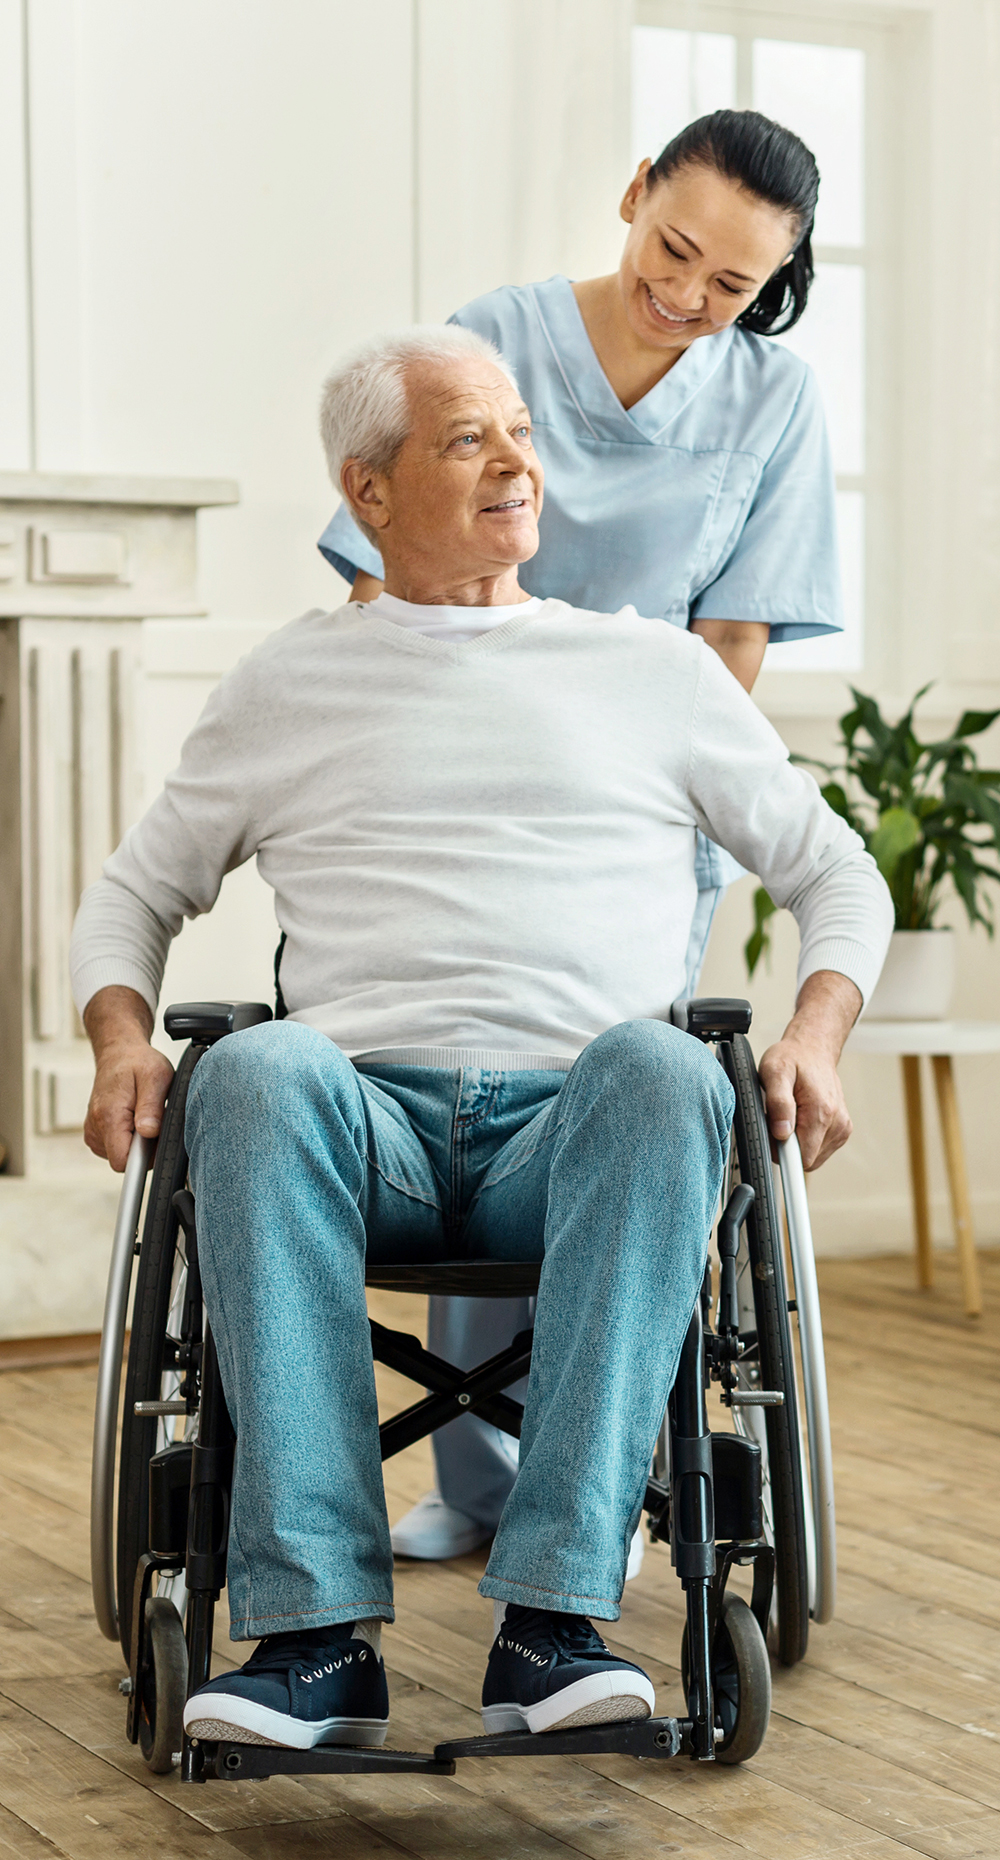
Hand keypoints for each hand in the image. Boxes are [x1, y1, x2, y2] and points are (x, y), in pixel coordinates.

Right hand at [83, 986, 174, 1172]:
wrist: (119, 1052)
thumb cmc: (138, 1062)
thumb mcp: (155, 1077)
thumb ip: (152, 1107)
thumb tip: (148, 1133)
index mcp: (109, 1116)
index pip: (123, 1161)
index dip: (144, 1159)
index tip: (156, 1143)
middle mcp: (95, 1127)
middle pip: (123, 1160)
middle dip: (143, 1148)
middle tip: (153, 1120)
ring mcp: (93, 1131)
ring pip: (120, 1155)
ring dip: (136, 1142)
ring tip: (142, 1114)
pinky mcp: (95, 1132)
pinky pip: (115, 1147)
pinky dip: (128, 1138)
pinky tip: (133, 1118)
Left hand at [758, 1034, 851, 1169]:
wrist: (813, 1050)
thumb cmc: (794, 1058)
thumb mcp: (775, 1071)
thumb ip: (778, 1103)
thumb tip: (782, 1132)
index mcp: (821, 1111)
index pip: (803, 1158)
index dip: (784, 1154)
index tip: (775, 1140)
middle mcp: (837, 1123)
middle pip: (806, 1160)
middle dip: (788, 1146)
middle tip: (779, 1119)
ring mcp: (841, 1128)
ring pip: (812, 1157)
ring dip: (798, 1142)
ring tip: (791, 1115)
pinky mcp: (841, 1130)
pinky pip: (819, 1150)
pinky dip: (807, 1139)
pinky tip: (802, 1118)